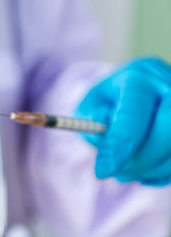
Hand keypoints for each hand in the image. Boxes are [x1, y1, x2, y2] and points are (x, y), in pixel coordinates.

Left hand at [77, 58, 170, 185]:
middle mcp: (168, 85)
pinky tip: (145, 168)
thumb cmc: (107, 105)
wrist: (132, 96)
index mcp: (136, 78)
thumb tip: (104, 137)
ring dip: (152, 168)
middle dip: (142, 158)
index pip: (133, 114)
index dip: (119, 146)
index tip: (103, 171)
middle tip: (120, 172)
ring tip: (127, 170)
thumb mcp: (89, 109)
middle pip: (168, 126)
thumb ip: (91, 122)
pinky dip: (162, 172)